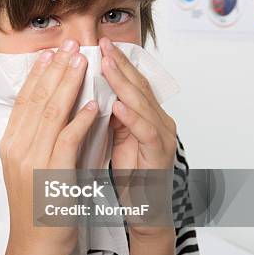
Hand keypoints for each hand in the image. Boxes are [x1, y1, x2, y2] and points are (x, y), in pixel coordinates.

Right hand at [0, 39, 97, 254]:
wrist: (36, 247)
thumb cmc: (38, 208)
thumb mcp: (30, 168)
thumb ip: (38, 140)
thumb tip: (55, 112)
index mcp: (10, 144)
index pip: (24, 100)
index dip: (38, 74)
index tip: (51, 53)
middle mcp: (16, 148)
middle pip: (37, 100)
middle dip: (55, 70)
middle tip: (70, 46)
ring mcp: (31, 161)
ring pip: (51, 114)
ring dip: (69, 85)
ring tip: (83, 63)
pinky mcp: (51, 175)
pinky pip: (67, 140)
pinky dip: (80, 120)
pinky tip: (92, 104)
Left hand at [99, 37, 176, 238]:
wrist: (145, 211)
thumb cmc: (131, 176)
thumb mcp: (116, 139)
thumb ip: (111, 116)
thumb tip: (90, 92)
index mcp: (147, 116)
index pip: (130, 82)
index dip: (116, 62)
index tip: (98, 44)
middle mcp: (158, 121)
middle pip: (138, 85)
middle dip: (119, 63)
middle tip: (103, 43)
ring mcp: (162, 137)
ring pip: (144, 103)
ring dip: (124, 83)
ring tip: (107, 64)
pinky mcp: (160, 156)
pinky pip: (146, 133)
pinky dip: (133, 117)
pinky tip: (118, 105)